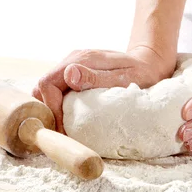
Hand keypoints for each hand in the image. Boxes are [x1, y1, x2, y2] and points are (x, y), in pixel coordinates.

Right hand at [32, 46, 175, 132]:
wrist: (150, 62)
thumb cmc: (141, 72)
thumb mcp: (123, 77)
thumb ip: (96, 77)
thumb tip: (69, 75)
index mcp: (80, 60)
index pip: (48, 83)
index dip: (51, 108)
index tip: (63, 128)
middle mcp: (72, 60)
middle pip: (42, 86)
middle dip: (48, 110)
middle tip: (61, 131)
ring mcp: (72, 66)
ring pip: (47, 89)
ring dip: (51, 109)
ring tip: (63, 128)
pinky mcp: (75, 73)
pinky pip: (57, 90)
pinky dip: (57, 105)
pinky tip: (69, 118)